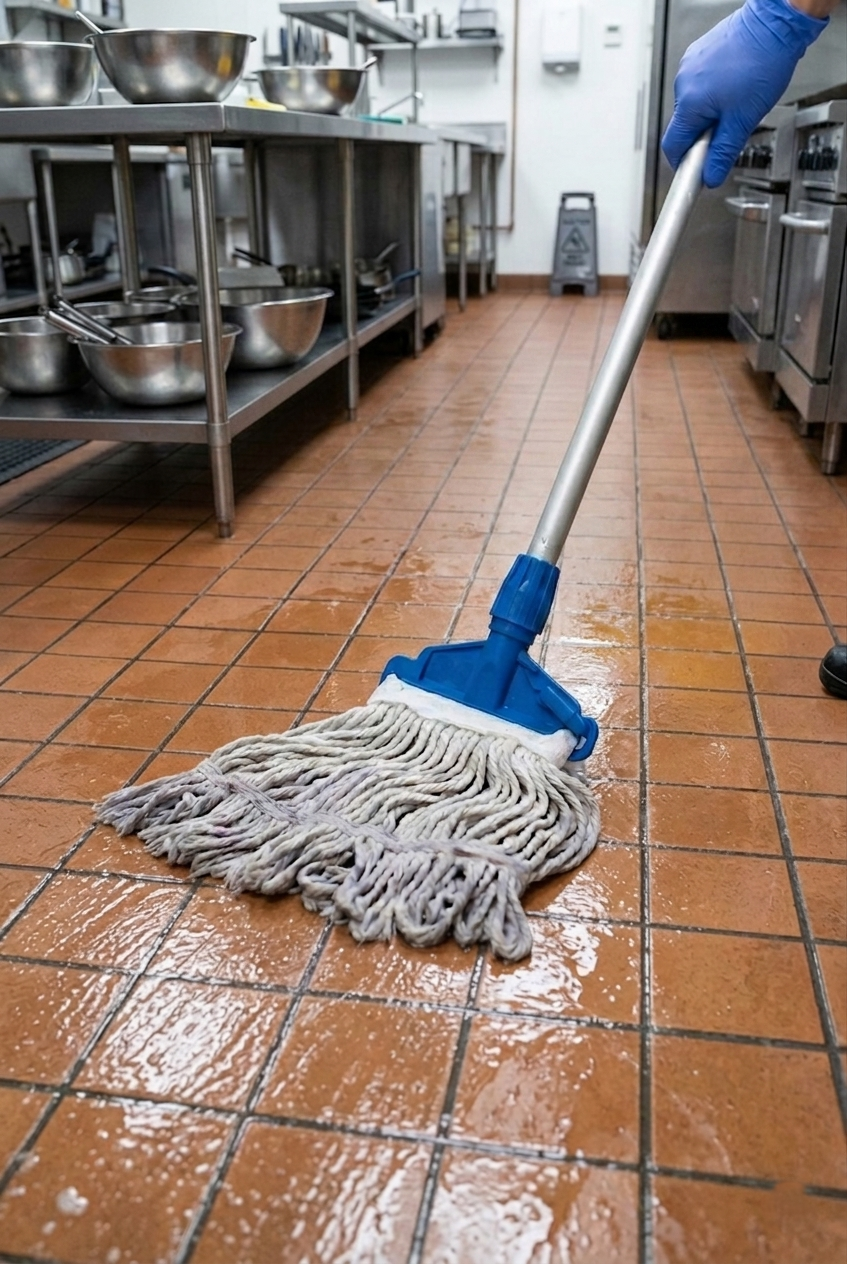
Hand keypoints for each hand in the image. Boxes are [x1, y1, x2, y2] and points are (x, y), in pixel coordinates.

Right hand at [661, 0, 828, 187]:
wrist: (775, 23)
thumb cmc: (763, 62)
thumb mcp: (744, 120)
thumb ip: (723, 152)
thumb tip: (710, 176)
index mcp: (690, 102)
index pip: (673, 146)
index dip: (684, 163)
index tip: (697, 170)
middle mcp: (684, 82)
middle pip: (685, 125)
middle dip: (704, 134)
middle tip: (730, 129)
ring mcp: (690, 65)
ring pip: (694, 103)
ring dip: (711, 111)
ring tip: (737, 100)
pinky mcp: (699, 53)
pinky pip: (700, 83)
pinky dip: (714, 91)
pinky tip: (734, 84)